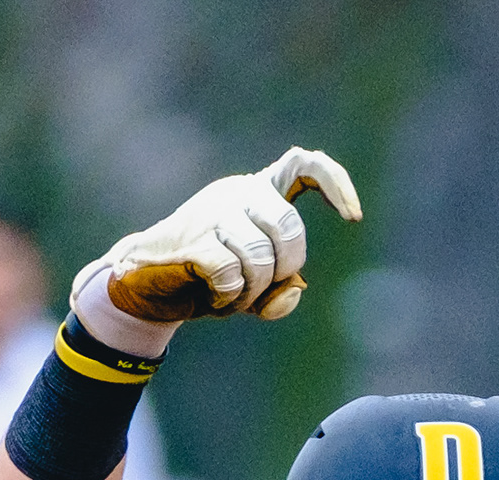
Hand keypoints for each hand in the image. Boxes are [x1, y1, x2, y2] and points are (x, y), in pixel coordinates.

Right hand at [86, 147, 362, 331]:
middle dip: (286, 267)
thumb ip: (280, 291)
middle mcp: (239, 193)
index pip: (305, 164)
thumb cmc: (206, 282)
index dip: (335, 183)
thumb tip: (294, 292)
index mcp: (259, 193)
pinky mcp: (191, 239)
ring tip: (229, 296)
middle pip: (289, 226)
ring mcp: (213, 212)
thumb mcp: (253, 290)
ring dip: (251, 291)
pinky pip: (230, 273)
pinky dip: (227, 296)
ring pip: (259, 256)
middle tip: (263, 287)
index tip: (352, 217)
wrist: (145, 288)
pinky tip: (211, 295)